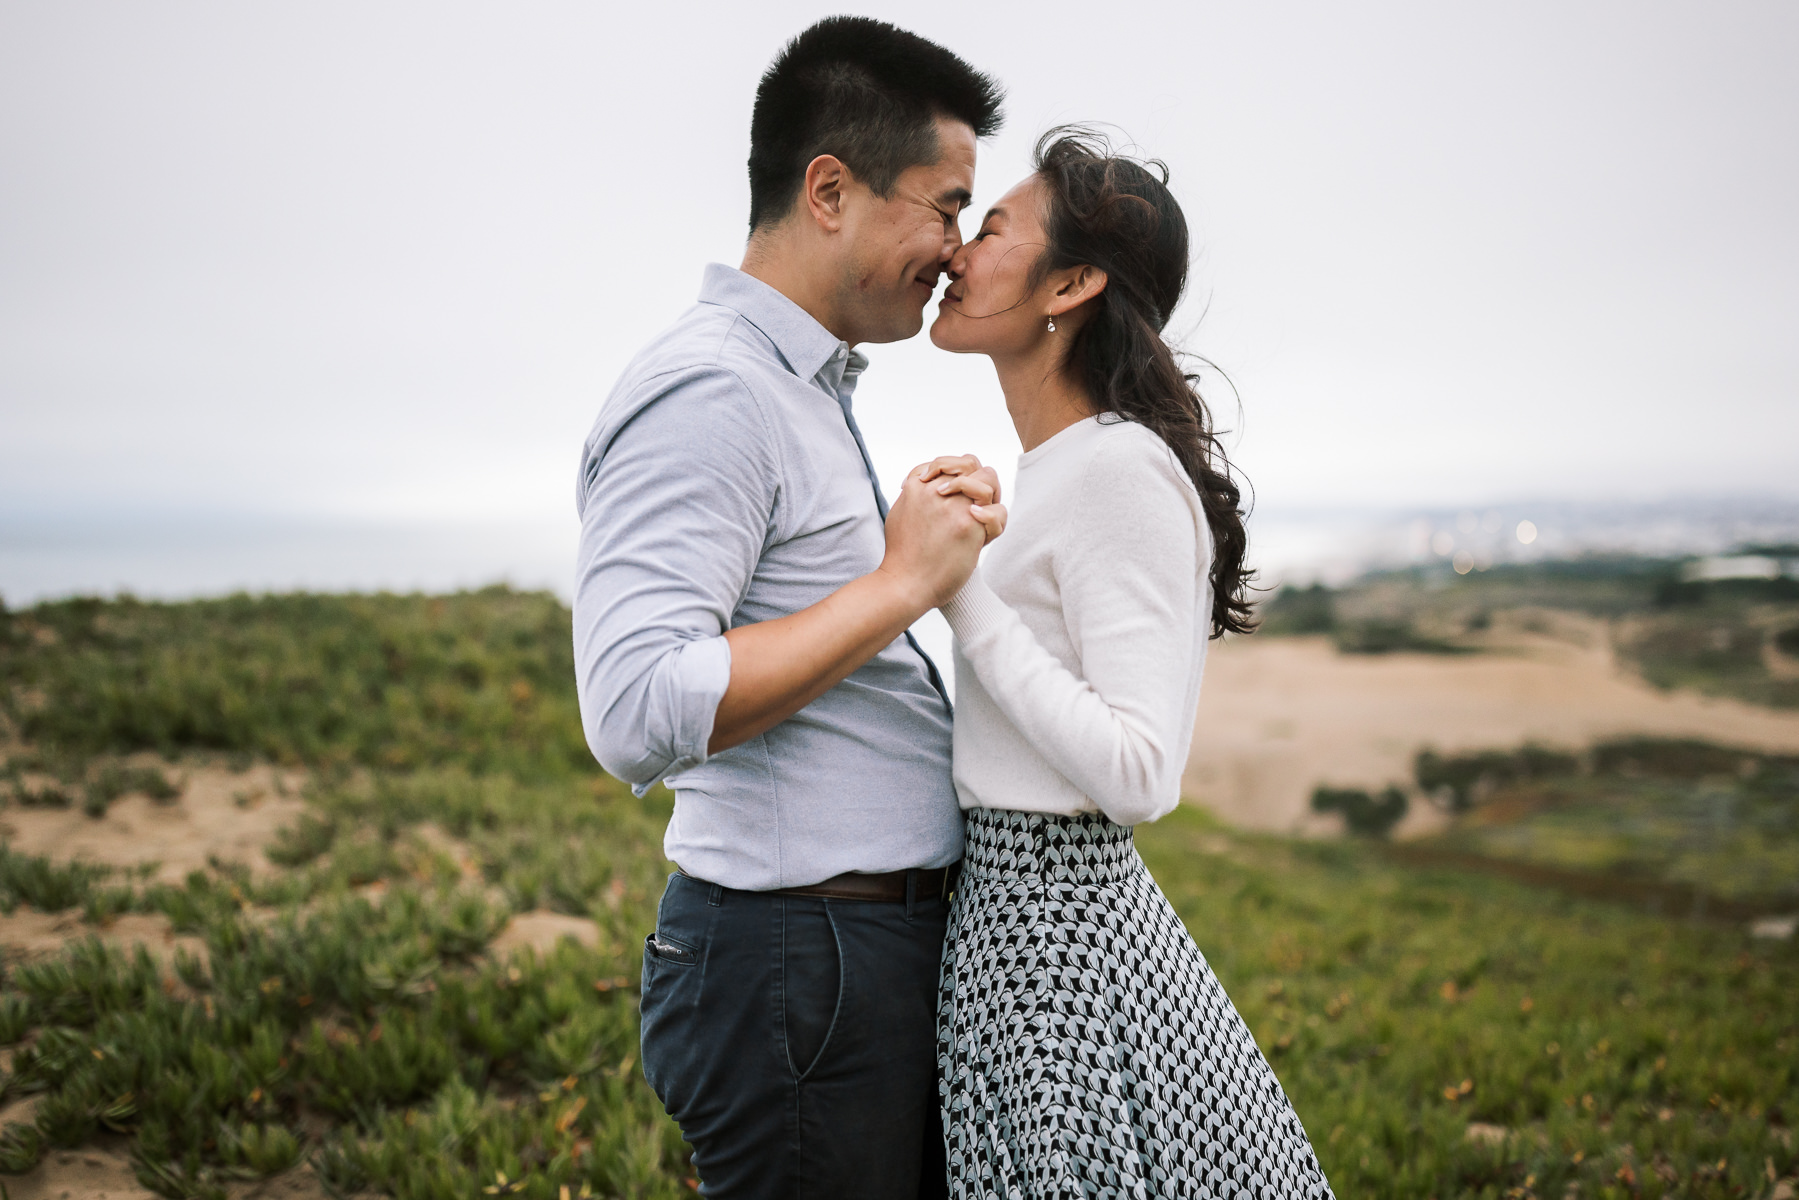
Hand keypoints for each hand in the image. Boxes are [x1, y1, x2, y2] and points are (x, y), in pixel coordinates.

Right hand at [880, 466, 1005, 608]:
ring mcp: (954, 506)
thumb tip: (924, 480)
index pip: (948, 463)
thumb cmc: (903, 555)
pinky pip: (998, 510)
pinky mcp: (969, 525)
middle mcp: (935, 490)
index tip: (952, 497)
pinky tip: (982, 534)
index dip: (957, 476)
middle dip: (978, 480)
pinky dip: (996, 521)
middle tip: (974, 505)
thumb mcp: (899, 513)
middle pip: (971, 463)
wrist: (905, 585)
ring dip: (990, 498)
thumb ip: (914, 493)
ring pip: (988, 479)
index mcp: (917, 486)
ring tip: (979, 519)